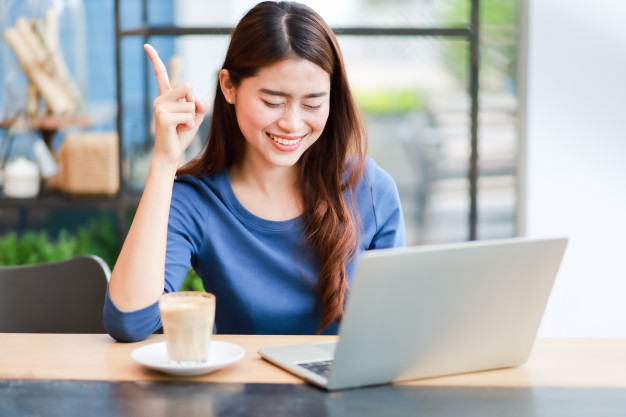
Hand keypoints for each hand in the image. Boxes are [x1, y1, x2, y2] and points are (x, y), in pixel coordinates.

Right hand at [144, 44, 209, 165]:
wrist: (170, 153)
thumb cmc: (181, 134)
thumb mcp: (195, 116)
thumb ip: (200, 105)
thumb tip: (198, 100)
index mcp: (166, 96)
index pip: (161, 74)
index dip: (154, 59)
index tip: (146, 45)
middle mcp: (160, 99)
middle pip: (189, 87)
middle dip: (194, 104)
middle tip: (184, 119)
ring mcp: (159, 107)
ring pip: (191, 104)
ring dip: (192, 118)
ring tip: (181, 126)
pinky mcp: (163, 117)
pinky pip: (189, 115)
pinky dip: (190, 125)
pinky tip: (179, 131)